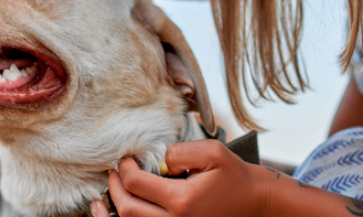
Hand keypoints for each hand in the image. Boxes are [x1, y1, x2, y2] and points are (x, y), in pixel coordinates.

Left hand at [91, 139, 276, 216]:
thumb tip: (156, 161)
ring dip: (116, 208)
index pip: (135, 185)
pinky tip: (116, 210)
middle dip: (114, 188)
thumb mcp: (212, 152)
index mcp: (182, 200)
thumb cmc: (233, 176)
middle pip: (127, 210)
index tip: (126, 158)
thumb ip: (179, 152)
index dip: (124, 169)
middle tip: (114, 172)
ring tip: (110, 191)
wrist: (252, 202)